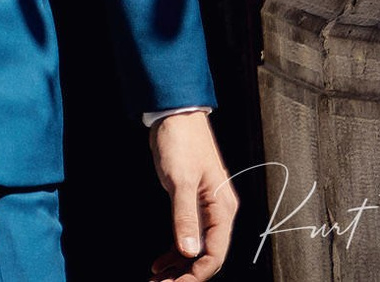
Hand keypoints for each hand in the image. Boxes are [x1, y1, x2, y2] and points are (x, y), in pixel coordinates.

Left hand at [147, 110, 235, 279]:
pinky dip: (174, 250)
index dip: (197, 273)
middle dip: (185, 274)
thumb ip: (184, 217)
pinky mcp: (191, 203)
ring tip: (157, 280)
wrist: (175, 114)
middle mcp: (218, 212)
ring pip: (195, 248)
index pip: (215, 253)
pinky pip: (187, 235)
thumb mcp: (179, 180)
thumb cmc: (181, 142)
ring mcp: (205, 209)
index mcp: (222, 209)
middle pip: (206, 254)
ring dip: (178, 266)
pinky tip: (159, 262)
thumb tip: (188, 250)